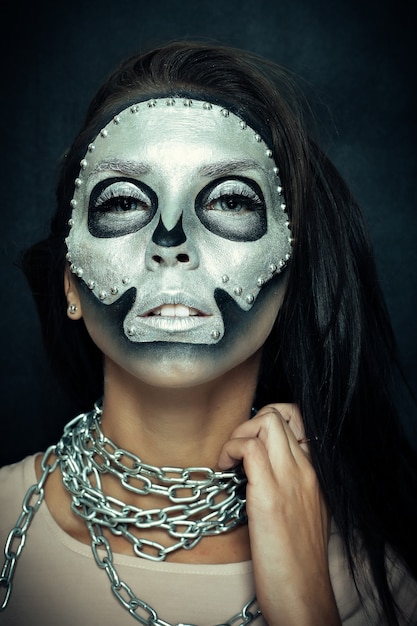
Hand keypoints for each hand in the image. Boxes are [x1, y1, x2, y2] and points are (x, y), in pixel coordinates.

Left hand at [217, 404, 340, 625]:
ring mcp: (290, 481)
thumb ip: (292, 484)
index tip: (251, 441)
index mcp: (316, 474)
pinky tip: (224, 468)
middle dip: (250, 421)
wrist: (303, 597)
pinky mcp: (269, 497)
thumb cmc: (298, 561)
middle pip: (281, 413)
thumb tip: (262, 465)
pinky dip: (230, 449)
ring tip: (230, 459)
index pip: (299, 418)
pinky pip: (249, 448)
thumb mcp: (305, 512)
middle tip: (236, 448)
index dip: (269, 419)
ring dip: (239, 433)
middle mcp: (306, 471)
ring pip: (266, 422)